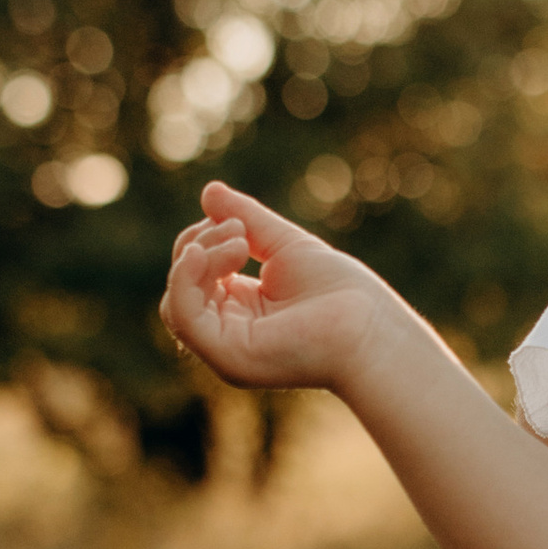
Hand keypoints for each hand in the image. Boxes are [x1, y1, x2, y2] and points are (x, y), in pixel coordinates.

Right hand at [162, 178, 392, 392]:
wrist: (370, 326)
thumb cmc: (340, 292)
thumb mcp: (283, 244)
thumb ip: (245, 219)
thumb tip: (208, 192)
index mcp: (238, 310)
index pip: (193, 273)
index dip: (202, 239)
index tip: (237, 224)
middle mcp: (227, 333)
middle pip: (182, 284)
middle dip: (201, 245)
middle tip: (240, 233)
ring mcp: (224, 350)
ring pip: (177, 301)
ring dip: (200, 258)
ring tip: (239, 242)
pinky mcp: (227, 356)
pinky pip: (183, 317)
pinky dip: (185, 280)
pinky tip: (203, 254)